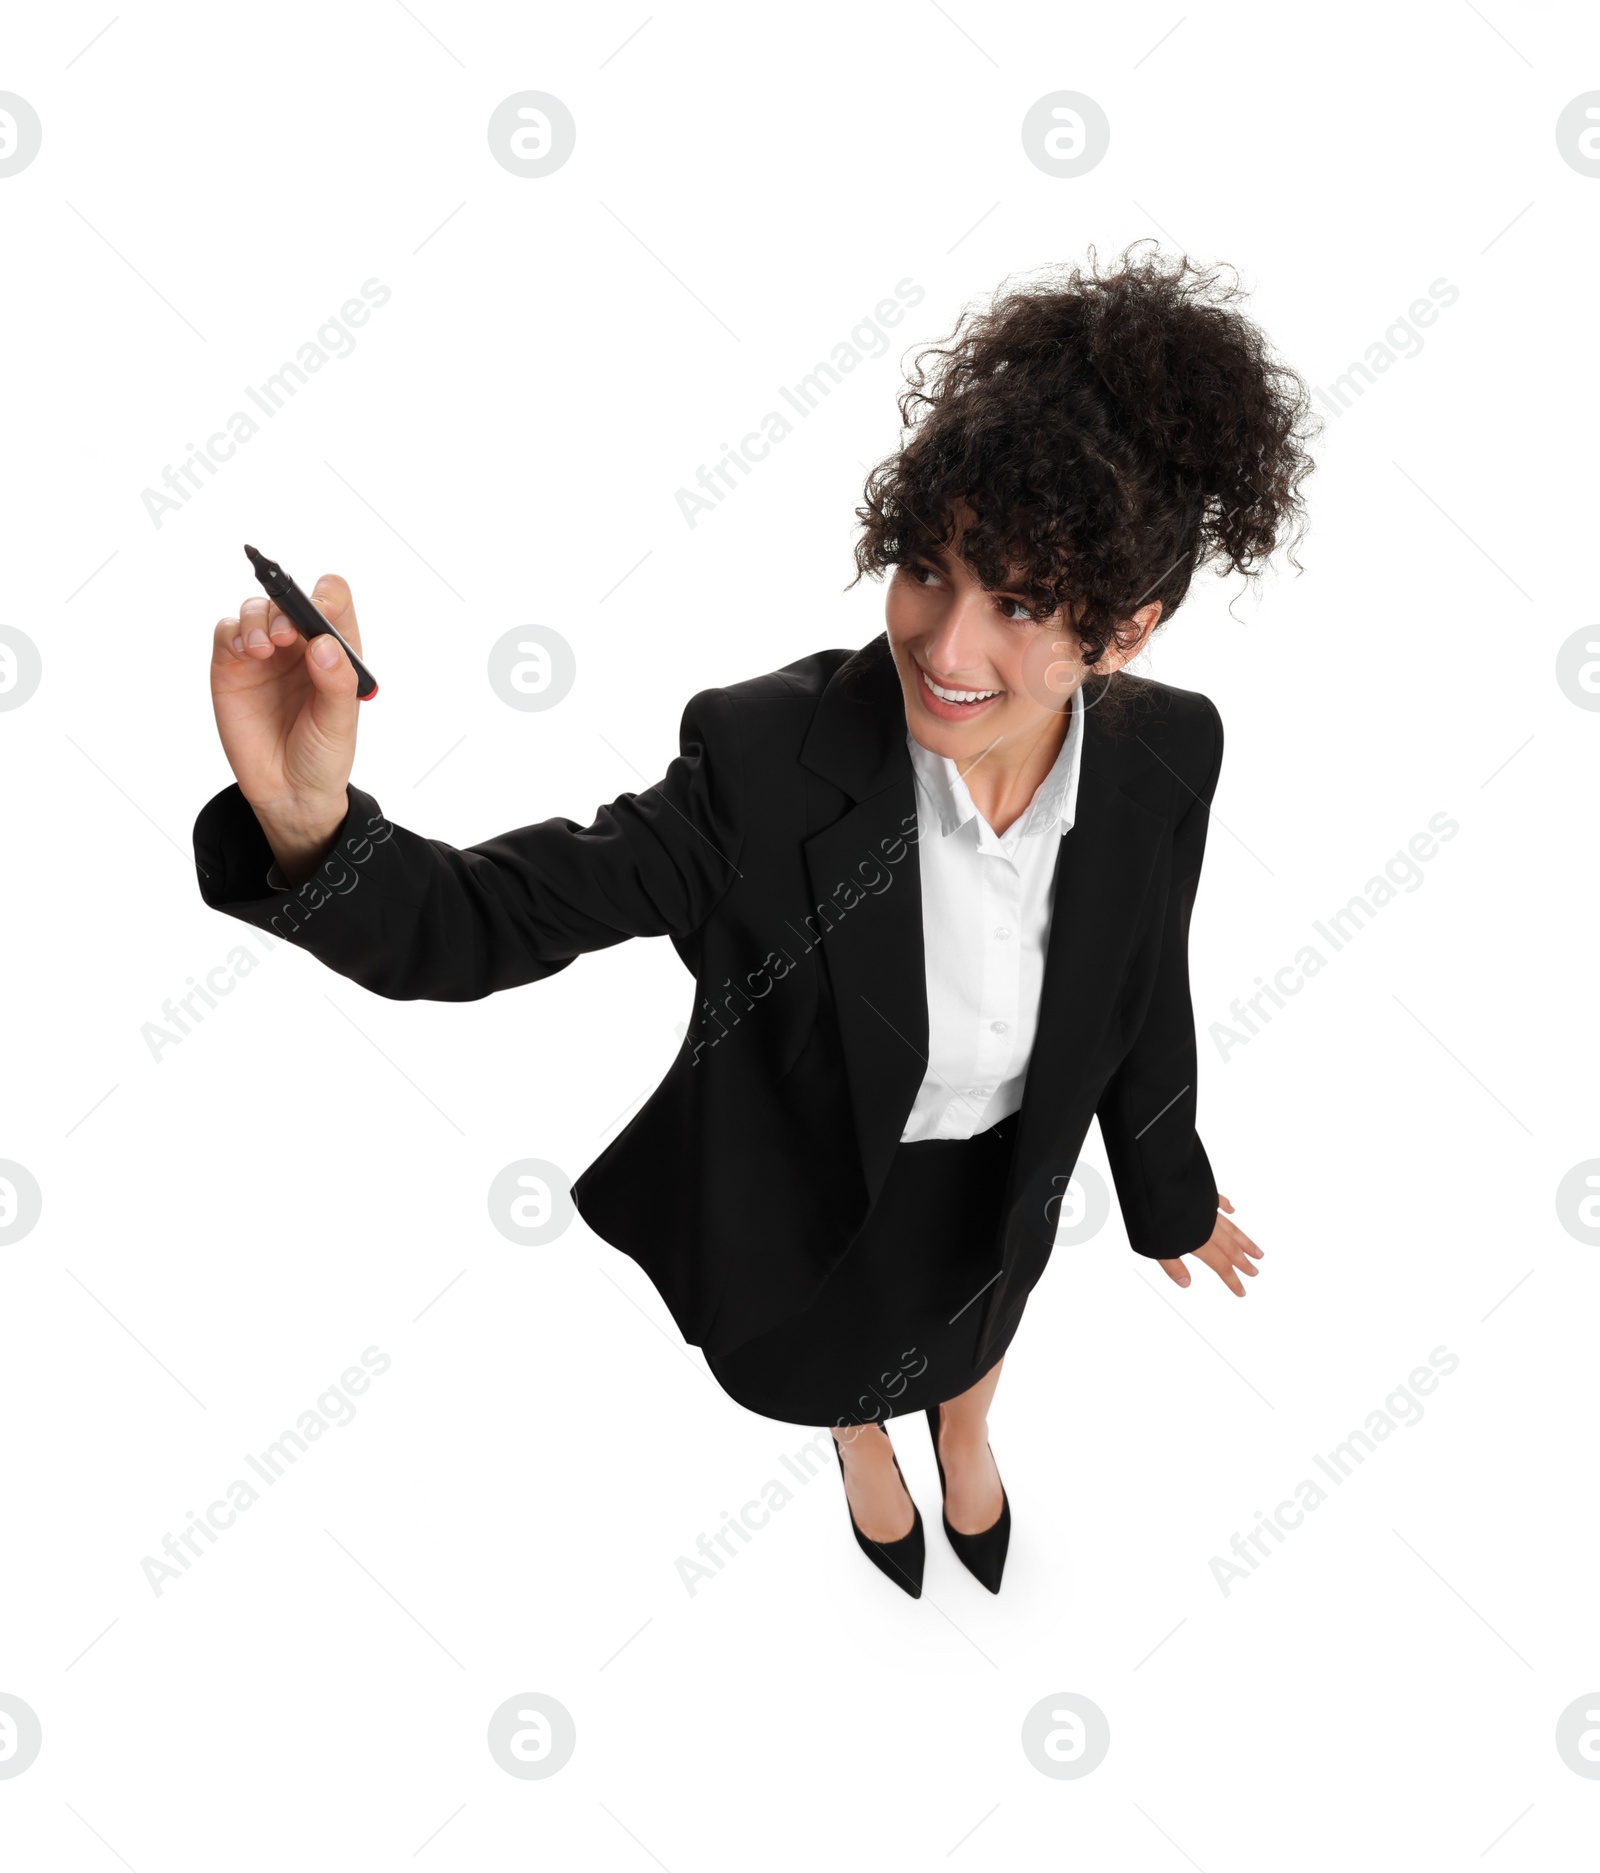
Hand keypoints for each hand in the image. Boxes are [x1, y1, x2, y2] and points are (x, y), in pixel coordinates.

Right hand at [211, 573, 363, 876]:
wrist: (288, 792)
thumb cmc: (322, 756)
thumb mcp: (339, 724)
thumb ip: (336, 683)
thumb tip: (323, 644)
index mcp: (334, 651)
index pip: (334, 600)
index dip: (327, 595)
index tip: (320, 611)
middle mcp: (299, 645)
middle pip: (288, 599)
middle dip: (285, 608)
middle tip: (284, 637)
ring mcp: (264, 654)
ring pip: (256, 609)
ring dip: (258, 618)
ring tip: (261, 650)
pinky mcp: (232, 666)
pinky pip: (227, 632)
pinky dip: (233, 632)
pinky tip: (245, 653)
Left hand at [1157, 1195, 1263, 1295]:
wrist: (1153, 1176)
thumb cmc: (1151, 1210)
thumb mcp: (1155, 1246)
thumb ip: (1172, 1265)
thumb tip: (1186, 1283)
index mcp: (1198, 1239)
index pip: (1220, 1264)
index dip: (1231, 1279)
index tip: (1242, 1291)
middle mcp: (1206, 1224)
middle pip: (1230, 1246)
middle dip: (1243, 1261)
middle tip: (1255, 1271)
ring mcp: (1205, 1206)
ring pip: (1229, 1226)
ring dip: (1243, 1239)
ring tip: (1256, 1250)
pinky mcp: (1200, 1190)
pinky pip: (1216, 1200)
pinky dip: (1225, 1205)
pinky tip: (1231, 1208)